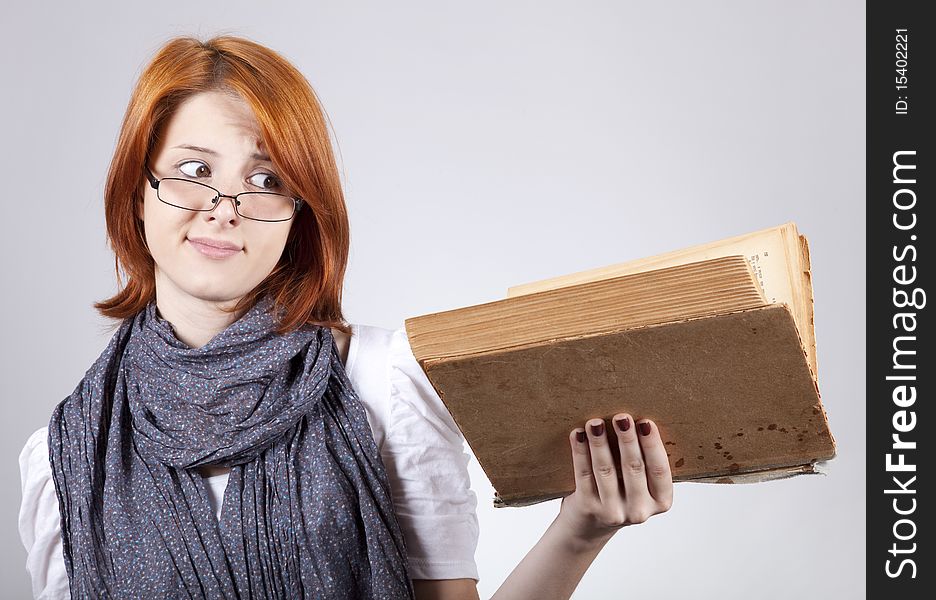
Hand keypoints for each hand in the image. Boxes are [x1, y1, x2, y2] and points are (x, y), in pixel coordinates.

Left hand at [557, 414, 673, 545]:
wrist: (589, 526)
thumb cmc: (620, 493)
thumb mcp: (639, 484)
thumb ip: (642, 461)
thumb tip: (633, 420)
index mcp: (661, 501)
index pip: (660, 470)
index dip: (653, 445)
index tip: (646, 422)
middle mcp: (639, 511)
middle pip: (633, 468)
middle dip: (627, 439)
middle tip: (621, 416)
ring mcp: (613, 512)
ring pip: (606, 470)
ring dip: (600, 443)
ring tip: (595, 423)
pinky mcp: (588, 508)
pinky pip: (583, 474)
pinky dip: (580, 452)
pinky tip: (578, 435)